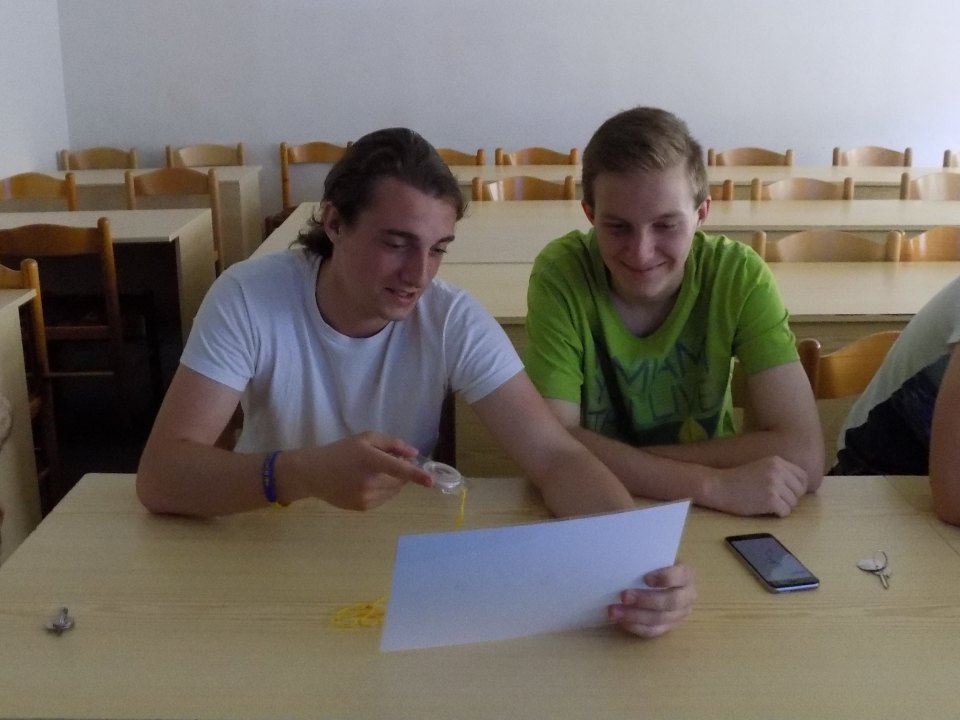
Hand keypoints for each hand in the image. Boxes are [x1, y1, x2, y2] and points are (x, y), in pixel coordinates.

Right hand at [289, 432, 432, 510]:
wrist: (314, 473)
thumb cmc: (341, 452)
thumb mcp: (365, 439)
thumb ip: (391, 444)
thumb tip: (413, 454)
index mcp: (370, 460)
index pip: (397, 468)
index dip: (416, 475)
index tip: (431, 481)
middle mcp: (369, 482)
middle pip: (400, 480)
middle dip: (401, 472)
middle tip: (386, 462)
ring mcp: (366, 497)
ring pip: (394, 491)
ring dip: (392, 482)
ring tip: (373, 473)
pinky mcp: (363, 508)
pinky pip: (384, 499)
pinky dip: (383, 491)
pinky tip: (366, 483)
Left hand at [608, 563, 695, 637]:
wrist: (666, 580)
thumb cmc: (657, 566)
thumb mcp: (657, 559)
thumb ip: (648, 562)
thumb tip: (624, 563)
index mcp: (687, 575)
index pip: (680, 576)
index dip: (665, 578)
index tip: (646, 578)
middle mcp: (688, 596)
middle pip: (670, 602)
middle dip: (645, 600)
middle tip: (623, 597)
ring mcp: (680, 614)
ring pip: (660, 619)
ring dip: (635, 616)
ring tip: (614, 612)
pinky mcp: (670, 627)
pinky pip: (654, 631)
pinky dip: (636, 627)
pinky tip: (621, 621)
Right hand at [705, 456, 807, 516]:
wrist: (718, 486)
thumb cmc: (737, 480)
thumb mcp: (760, 468)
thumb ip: (779, 473)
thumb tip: (799, 488)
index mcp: (777, 461)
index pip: (803, 476)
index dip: (798, 487)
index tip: (788, 493)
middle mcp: (778, 471)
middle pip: (800, 491)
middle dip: (790, 498)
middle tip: (774, 500)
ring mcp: (775, 485)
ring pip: (793, 503)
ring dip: (782, 506)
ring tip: (765, 503)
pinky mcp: (771, 499)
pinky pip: (785, 512)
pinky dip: (777, 514)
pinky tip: (764, 509)